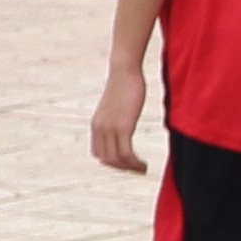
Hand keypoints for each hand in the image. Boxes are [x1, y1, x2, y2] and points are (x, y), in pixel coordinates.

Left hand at [88, 58, 150, 174]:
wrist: (124, 72)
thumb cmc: (124, 86)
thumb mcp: (116, 106)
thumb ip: (116, 118)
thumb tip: (123, 122)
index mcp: (96, 126)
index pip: (98, 154)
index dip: (112, 162)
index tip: (128, 163)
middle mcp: (99, 129)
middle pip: (107, 160)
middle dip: (123, 168)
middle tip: (139, 169)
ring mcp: (109, 129)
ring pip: (116, 160)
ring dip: (130, 168)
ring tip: (143, 168)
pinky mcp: (122, 127)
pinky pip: (126, 154)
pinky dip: (134, 163)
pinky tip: (144, 164)